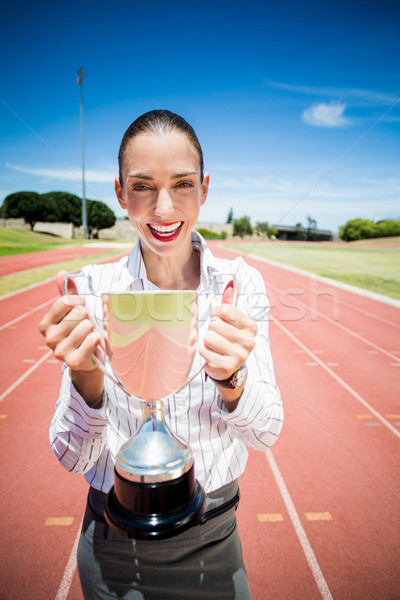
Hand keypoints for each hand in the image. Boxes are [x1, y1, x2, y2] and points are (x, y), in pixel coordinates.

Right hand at [39, 271, 104, 404]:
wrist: (93, 360)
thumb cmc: (84, 332)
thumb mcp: (77, 312)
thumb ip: (69, 293)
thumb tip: (62, 273)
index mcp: (46, 324)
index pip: (65, 300)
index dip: (80, 301)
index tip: (83, 308)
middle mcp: (49, 338)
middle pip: (78, 312)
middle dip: (89, 317)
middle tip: (89, 327)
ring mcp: (59, 351)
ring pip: (86, 326)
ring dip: (94, 330)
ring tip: (91, 337)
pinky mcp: (73, 361)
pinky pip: (92, 339)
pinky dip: (98, 340)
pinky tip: (94, 346)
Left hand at [200, 280, 256, 382]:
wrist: (224, 369)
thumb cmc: (222, 340)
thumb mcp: (224, 321)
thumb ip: (227, 302)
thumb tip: (231, 282)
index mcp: (250, 326)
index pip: (225, 309)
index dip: (214, 313)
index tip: (216, 319)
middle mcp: (249, 341)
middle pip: (215, 324)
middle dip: (209, 329)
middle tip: (214, 336)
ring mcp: (239, 355)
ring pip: (209, 337)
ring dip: (204, 341)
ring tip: (212, 347)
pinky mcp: (227, 366)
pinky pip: (204, 351)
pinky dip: (202, 352)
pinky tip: (210, 356)